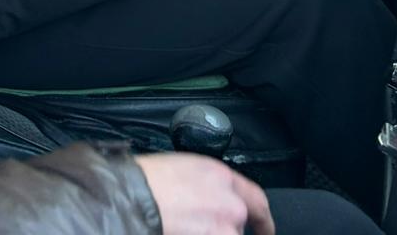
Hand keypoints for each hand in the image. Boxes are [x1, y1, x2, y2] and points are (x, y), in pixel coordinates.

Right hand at [136, 152, 274, 234]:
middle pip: (238, 225)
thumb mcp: (183, 168)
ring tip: (183, 227)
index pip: (257, 200)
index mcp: (222, 177)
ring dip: (210, 232)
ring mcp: (224, 229)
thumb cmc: (146, 180)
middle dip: (223, 228)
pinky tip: (178, 231)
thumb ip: (207, 185)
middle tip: (202, 225)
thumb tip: (207, 199)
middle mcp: (231, 204)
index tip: (265, 229)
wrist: (132, 197)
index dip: (264, 219)